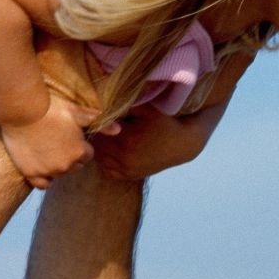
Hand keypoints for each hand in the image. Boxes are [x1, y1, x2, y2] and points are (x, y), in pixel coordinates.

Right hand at [0, 95, 103, 189]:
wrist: (21, 110)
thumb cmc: (51, 108)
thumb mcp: (77, 112)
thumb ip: (99, 123)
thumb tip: (118, 129)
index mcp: (80, 152)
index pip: (87, 155)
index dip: (79, 144)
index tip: (68, 134)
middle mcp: (66, 165)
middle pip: (74, 166)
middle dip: (69, 156)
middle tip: (57, 140)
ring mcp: (48, 171)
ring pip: (59, 174)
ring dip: (56, 165)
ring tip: (46, 148)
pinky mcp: (31, 173)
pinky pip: (42, 184)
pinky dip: (43, 178)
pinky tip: (41, 165)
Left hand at [86, 101, 225, 180]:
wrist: (182, 145)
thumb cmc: (164, 123)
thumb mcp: (146, 109)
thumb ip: (123, 105)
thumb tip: (101, 102)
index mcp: (128, 139)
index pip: (98, 129)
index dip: (95, 121)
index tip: (96, 115)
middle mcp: (126, 158)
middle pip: (96, 145)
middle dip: (96, 134)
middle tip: (96, 124)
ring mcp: (127, 169)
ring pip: (99, 158)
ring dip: (98, 147)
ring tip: (103, 136)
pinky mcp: (130, 176)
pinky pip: (107, 170)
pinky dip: (105, 160)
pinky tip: (110, 149)